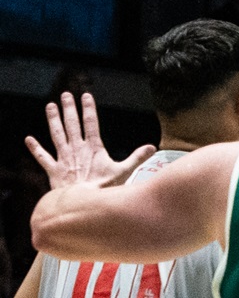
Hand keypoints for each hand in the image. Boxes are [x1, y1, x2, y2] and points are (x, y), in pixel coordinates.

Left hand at [25, 93, 155, 189]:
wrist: (83, 202)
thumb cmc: (104, 189)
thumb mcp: (124, 172)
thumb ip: (137, 158)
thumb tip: (152, 147)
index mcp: (93, 148)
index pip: (90, 123)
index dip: (88, 108)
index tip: (85, 96)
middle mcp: (76, 149)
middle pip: (71, 124)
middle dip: (68, 108)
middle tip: (65, 95)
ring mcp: (63, 158)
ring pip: (56, 134)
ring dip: (52, 119)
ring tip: (50, 106)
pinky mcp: (53, 170)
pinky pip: (42, 157)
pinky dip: (34, 148)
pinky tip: (28, 139)